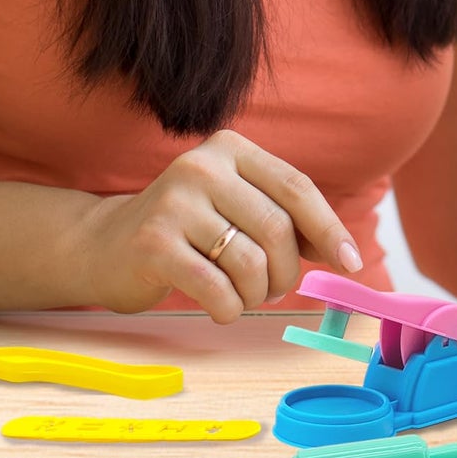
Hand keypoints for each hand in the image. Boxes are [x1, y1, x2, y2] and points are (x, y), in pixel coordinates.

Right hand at [78, 131, 362, 322]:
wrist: (104, 245)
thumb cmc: (188, 230)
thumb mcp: (237, 207)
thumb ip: (286, 219)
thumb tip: (343, 252)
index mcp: (231, 149)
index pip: (296, 187)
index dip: (330, 229)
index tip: (352, 264)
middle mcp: (202, 166)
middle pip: (277, 228)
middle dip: (286, 272)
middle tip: (272, 289)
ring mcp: (174, 203)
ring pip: (250, 262)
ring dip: (256, 293)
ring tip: (242, 295)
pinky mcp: (153, 244)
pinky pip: (216, 288)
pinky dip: (229, 308)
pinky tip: (219, 306)